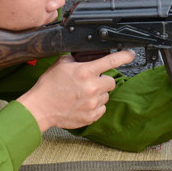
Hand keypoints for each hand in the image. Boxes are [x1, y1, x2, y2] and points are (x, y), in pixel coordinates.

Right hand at [18, 49, 135, 131]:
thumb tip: (87, 56)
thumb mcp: (61, 64)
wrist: (41, 108)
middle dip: (103, 80)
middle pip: (111, 81)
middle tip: (90, 82)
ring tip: (82, 94)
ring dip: (98, 94)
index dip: (124, 56)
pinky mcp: (91, 116)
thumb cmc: (49, 86)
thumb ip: (77, 59)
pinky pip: (101, 109)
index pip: (111, 61)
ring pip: (105, 96)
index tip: (130, 54)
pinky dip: (95, 106)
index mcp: (85, 72)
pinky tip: (82, 103)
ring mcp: (93, 104)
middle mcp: (92, 88)